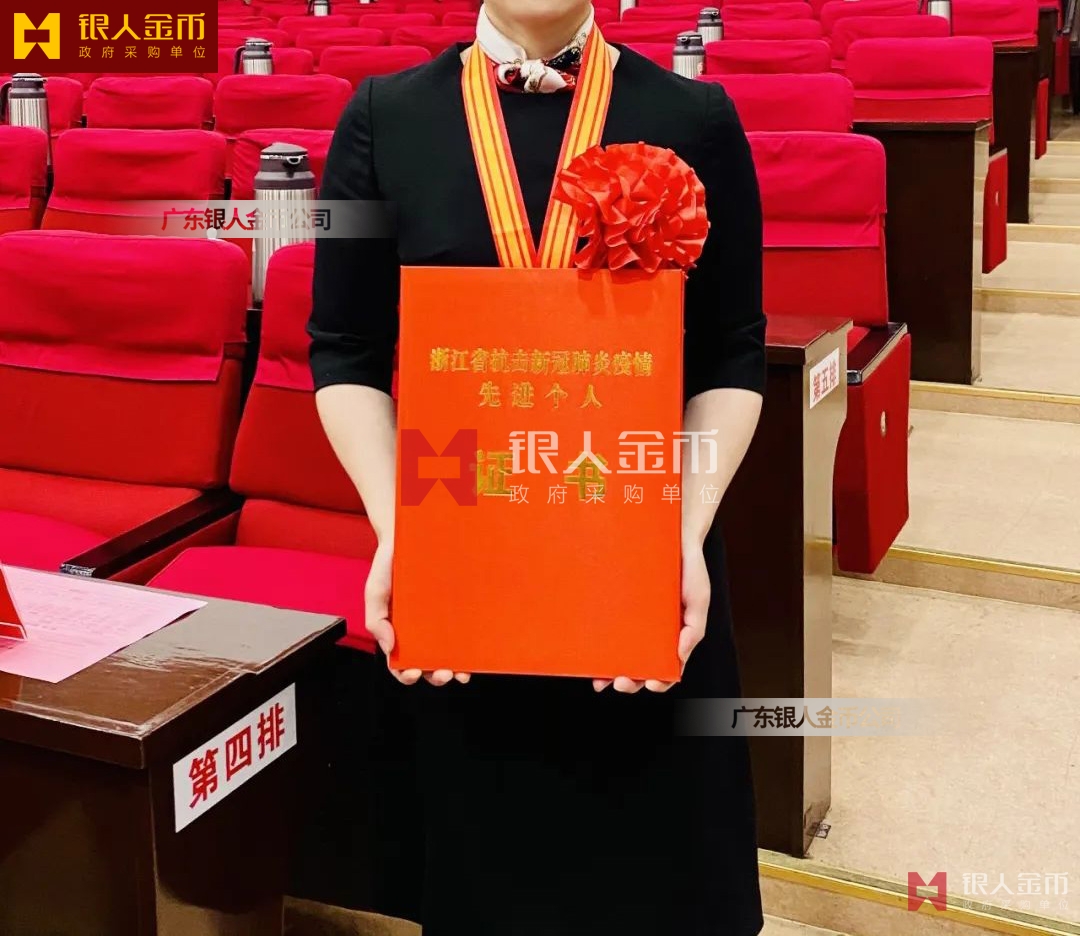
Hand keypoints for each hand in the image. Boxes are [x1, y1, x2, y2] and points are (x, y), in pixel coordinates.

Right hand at [364, 540, 469, 687]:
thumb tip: (390, 648)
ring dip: (457, 667)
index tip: (413, 672)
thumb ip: (376, 621)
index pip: (402, 662)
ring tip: (461, 670)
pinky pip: (466, 628)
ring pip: (451, 652)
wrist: (408, 532)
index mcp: (400, 631)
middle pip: (430, 663)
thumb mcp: (375, 592)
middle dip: (437, 675)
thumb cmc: (388, 563)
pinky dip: (471, 644)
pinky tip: (475, 648)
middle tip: (444, 673)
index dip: (408, 674)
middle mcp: (423, 629)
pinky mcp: (459, 605)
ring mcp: (443, 619)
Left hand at [593, 541, 709, 693]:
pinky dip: (594, 642)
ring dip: (606, 671)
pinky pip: (602, 626)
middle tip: (620, 682)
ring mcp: (629, 619)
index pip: (664, 667)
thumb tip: (678, 658)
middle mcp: (648, 632)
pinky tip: (587, 648)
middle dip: (629, 681)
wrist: (672, 533)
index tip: (650, 684)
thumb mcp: (699, 600)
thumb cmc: (690, 569)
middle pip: (637, 665)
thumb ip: (694, 630)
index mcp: (670, 636)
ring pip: (616, 652)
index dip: (657, 681)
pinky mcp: (613, 604)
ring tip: (599, 677)